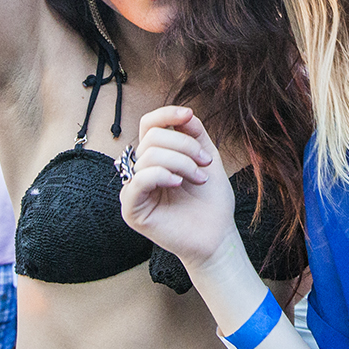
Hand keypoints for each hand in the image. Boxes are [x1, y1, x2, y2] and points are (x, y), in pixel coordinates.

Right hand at [119, 107, 237, 270]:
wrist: (217, 235)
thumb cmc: (211, 200)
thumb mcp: (207, 157)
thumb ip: (195, 134)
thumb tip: (185, 114)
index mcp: (156, 156)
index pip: (149, 124)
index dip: (166, 114)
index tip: (188, 114)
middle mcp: (141, 170)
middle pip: (152, 137)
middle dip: (184, 146)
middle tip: (205, 163)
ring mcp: (134, 189)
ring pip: (149, 156)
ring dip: (182, 163)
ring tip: (200, 178)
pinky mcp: (131, 209)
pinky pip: (139, 180)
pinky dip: (162, 175)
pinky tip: (179, 184)